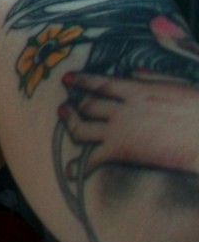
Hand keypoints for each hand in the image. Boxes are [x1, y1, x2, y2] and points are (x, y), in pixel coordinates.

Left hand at [60, 70, 198, 176]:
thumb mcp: (178, 86)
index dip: (82, 81)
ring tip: (64, 124)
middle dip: (73, 105)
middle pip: (88, 105)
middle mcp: (123, 108)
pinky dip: (80, 166)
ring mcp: (120, 130)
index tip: (68, 79)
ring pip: (82, 127)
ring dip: (69, 124)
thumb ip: (154, 77)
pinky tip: (73, 172)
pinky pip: (93, 159)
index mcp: (138, 90)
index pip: (101, 83)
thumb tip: (136, 70)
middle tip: (63, 106)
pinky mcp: (123, 152)